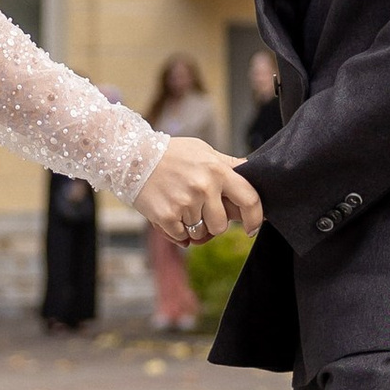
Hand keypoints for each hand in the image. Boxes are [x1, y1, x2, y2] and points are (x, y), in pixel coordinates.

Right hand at [139, 138, 261, 245]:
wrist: (133, 157)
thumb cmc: (172, 154)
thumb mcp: (204, 152)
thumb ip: (228, 165)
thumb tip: (253, 172)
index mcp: (217, 170)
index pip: (249, 199)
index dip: (256, 218)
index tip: (252, 228)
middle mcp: (204, 187)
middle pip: (221, 225)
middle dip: (213, 223)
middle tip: (199, 210)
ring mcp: (185, 202)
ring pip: (200, 234)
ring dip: (193, 227)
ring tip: (181, 207)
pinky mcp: (167, 216)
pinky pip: (182, 237)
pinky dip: (176, 231)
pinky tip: (169, 213)